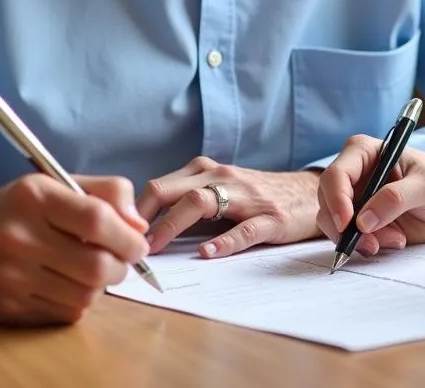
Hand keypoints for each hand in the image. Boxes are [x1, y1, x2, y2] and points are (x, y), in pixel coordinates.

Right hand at [0, 175, 148, 325]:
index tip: (138, 242)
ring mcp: (10, 277)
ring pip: (84, 294)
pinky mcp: (8, 308)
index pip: (96, 220)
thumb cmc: (22, 208)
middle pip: (95, 265)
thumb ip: (108, 193)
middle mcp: (19, 239)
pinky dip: (81, 300)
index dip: (127, 236)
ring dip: (103, 285)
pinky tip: (72, 283)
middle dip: (121, 265)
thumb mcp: (60, 183)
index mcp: (36, 198)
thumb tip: (139, 226)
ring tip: (96, 269)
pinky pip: (65, 312)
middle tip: (122, 259)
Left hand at [137, 157, 320, 257]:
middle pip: (173, 190)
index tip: (116, 234)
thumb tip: (143, 230)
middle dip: (145, 217)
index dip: (134, 210)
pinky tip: (208, 253)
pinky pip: (243, 229)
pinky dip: (223, 242)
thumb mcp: (221, 191)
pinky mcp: (270, 217)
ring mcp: (247, 196)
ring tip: (155, 247)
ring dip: (173, 225)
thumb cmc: (258, 195)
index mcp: (208, 171)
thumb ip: (188, 203)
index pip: (160, 186)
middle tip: (126, 243)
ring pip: (202, 202)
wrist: (308, 193)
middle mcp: (224, 177)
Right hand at [316, 137, 424, 256]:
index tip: (349, 224)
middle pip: (328, 202)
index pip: (336, 175)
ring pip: (335, 225)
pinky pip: (350, 239)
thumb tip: (364, 221)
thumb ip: (397, 198)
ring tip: (396, 240)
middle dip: (346, 228)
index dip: (337, 200)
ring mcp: (355, 199)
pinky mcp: (361, 221)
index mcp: (364, 152)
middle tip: (373, 243)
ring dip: (360, 240)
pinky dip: (368, 246)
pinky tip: (395, 241)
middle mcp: (354, 174)